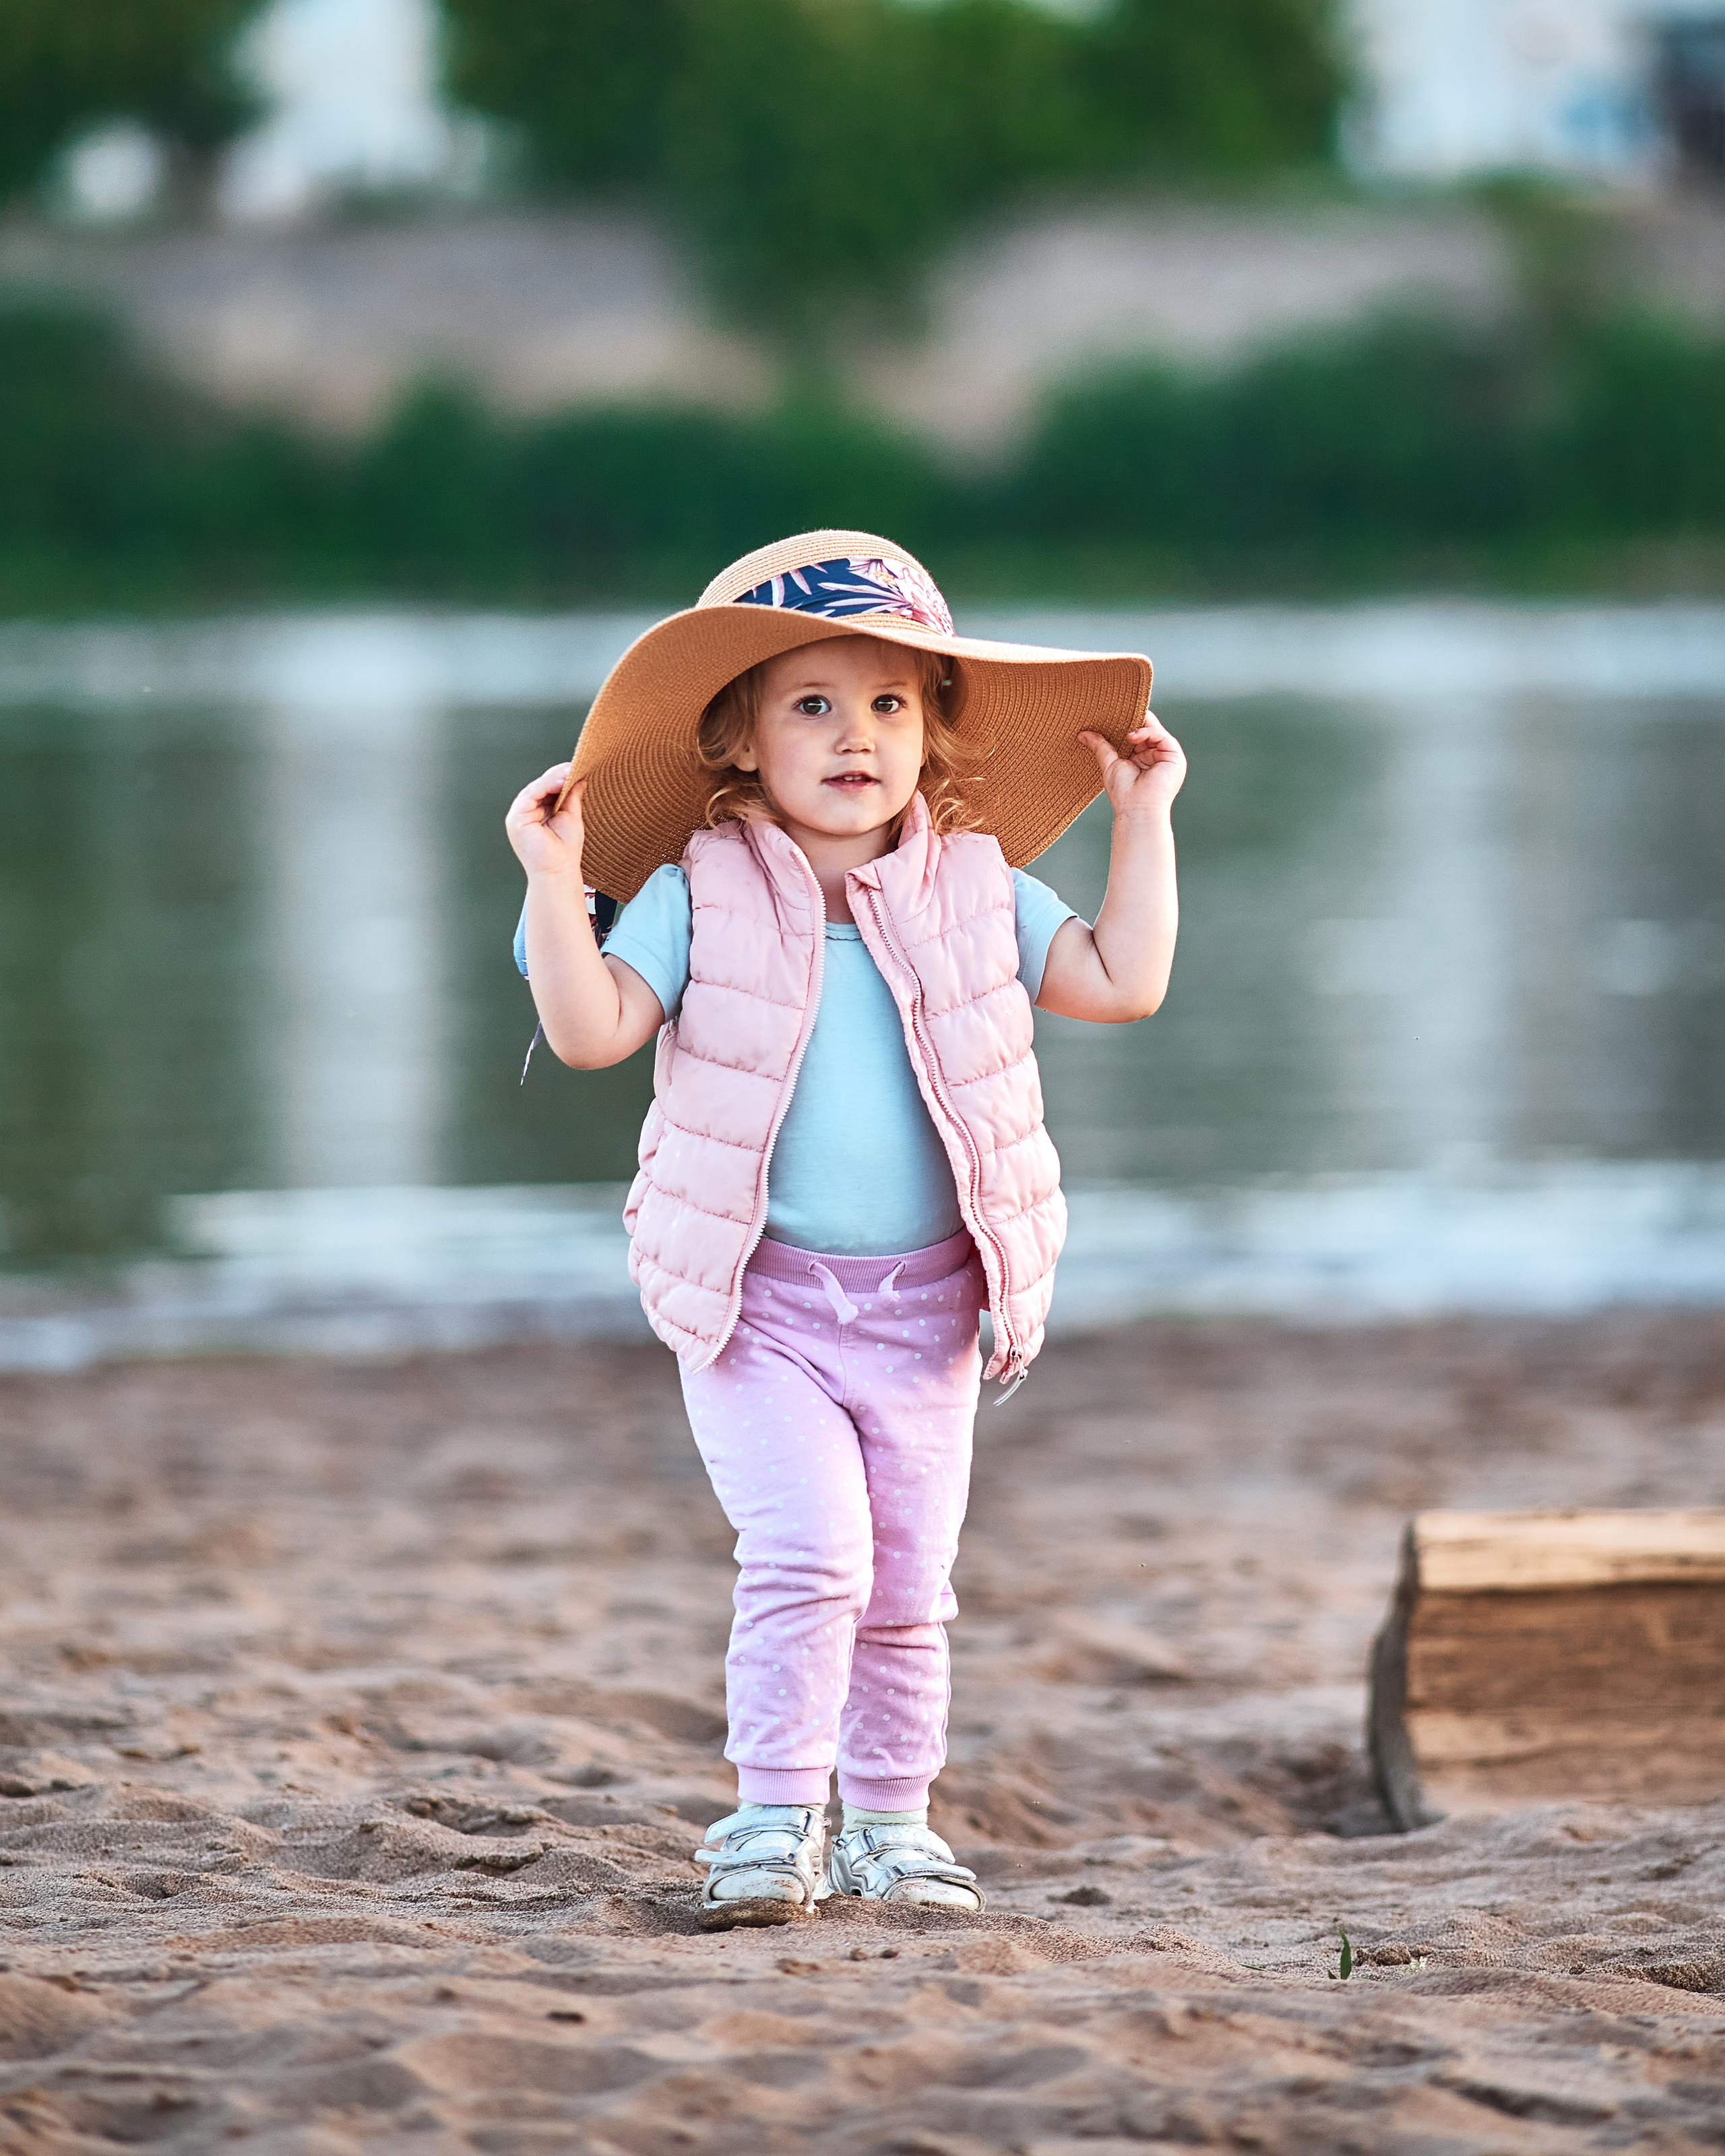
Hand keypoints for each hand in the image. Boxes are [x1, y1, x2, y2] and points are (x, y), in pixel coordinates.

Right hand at [506, 763, 585, 880]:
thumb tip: (578, 778)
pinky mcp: (517, 819)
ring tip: (570, 771)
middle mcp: (525, 813)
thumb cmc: (564, 851)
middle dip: (558, 775)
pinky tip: (561, 781)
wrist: (559, 871)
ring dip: (553, 778)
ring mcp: (518, 816)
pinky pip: (531, 795)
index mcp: (536, 813)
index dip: (560, 777)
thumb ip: (571, 796)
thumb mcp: (571, 816)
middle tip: (575, 765)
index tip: (576, 767)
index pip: (546, 789)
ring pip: (535, 788)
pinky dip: (546, 785)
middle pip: (540, 787)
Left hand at [1078, 711, 1185, 820]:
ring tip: (1122, 729)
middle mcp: (1156, 756)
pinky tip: (1131, 736)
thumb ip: (1101, 746)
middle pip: (1147, 730)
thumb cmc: (1124, 793)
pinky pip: (1161, 736)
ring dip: (1138, 725)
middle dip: (1132, 720)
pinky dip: (1146, 732)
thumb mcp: (1110, 764)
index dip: (1126, 724)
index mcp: (1143, 758)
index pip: (1137, 734)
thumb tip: (1083, 734)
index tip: (1111, 715)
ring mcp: (1166, 756)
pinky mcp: (1174, 756)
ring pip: (1154, 730)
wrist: (1136, 810)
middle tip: (1116, 712)